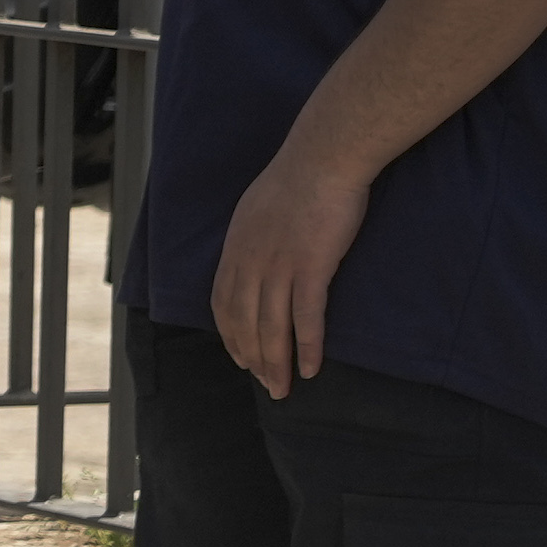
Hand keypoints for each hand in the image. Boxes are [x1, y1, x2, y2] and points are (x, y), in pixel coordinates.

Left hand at [212, 141, 370, 398]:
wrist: (324, 157)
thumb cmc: (298, 177)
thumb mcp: (257, 208)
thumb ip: (253, 236)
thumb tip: (256, 254)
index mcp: (235, 248)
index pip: (223, 303)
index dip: (230, 336)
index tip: (240, 358)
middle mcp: (250, 262)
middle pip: (244, 323)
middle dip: (252, 359)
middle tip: (266, 386)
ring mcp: (279, 266)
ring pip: (271, 327)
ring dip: (275, 363)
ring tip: (282, 389)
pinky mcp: (311, 267)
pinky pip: (306, 317)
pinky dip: (306, 347)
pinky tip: (310, 369)